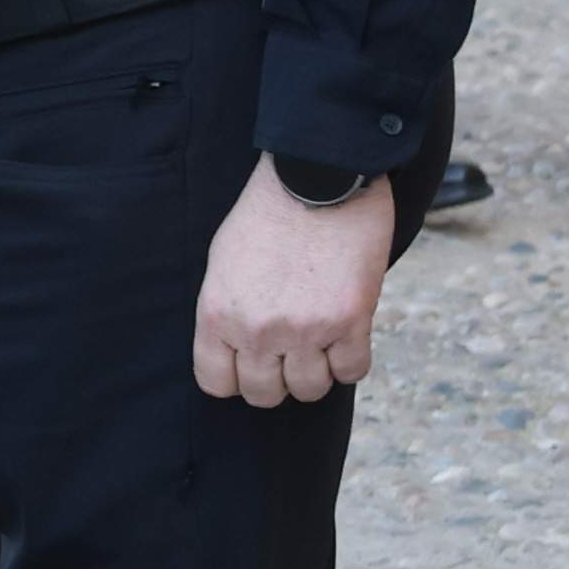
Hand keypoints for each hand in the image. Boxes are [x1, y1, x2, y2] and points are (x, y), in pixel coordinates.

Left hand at [191, 158, 395, 407]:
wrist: (317, 173)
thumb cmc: (267, 210)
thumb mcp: (224, 259)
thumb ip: (227, 309)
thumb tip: (239, 347)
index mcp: (217, 313)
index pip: (216, 383)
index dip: (236, 377)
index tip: (251, 362)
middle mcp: (257, 329)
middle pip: (264, 394)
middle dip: (277, 376)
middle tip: (289, 348)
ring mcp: (305, 329)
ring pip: (310, 389)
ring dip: (316, 369)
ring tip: (319, 337)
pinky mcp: (350, 321)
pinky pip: (352, 372)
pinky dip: (351, 359)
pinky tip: (347, 333)